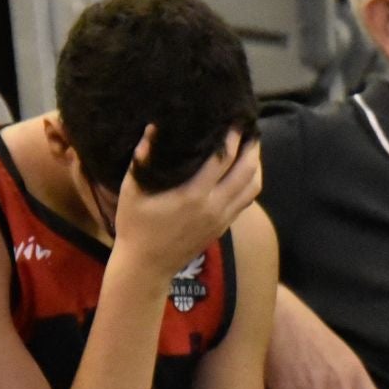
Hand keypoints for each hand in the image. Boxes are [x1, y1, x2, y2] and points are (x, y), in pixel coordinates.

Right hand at [111, 127, 261, 281]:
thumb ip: (142, 159)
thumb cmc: (135, 227)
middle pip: (246, 171)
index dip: (232, 138)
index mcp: (193, 195)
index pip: (223, 160)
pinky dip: (251, 183)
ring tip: (252, 147)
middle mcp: (214, 206)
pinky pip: (246, 201)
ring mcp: (222, 219)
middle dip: (252, 147)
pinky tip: (245, 172)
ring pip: (252, 188)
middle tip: (251, 128)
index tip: (235, 120)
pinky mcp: (223, 227)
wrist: (147, 267)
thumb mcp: (131, 191)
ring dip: (256, 165)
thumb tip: (153, 128)